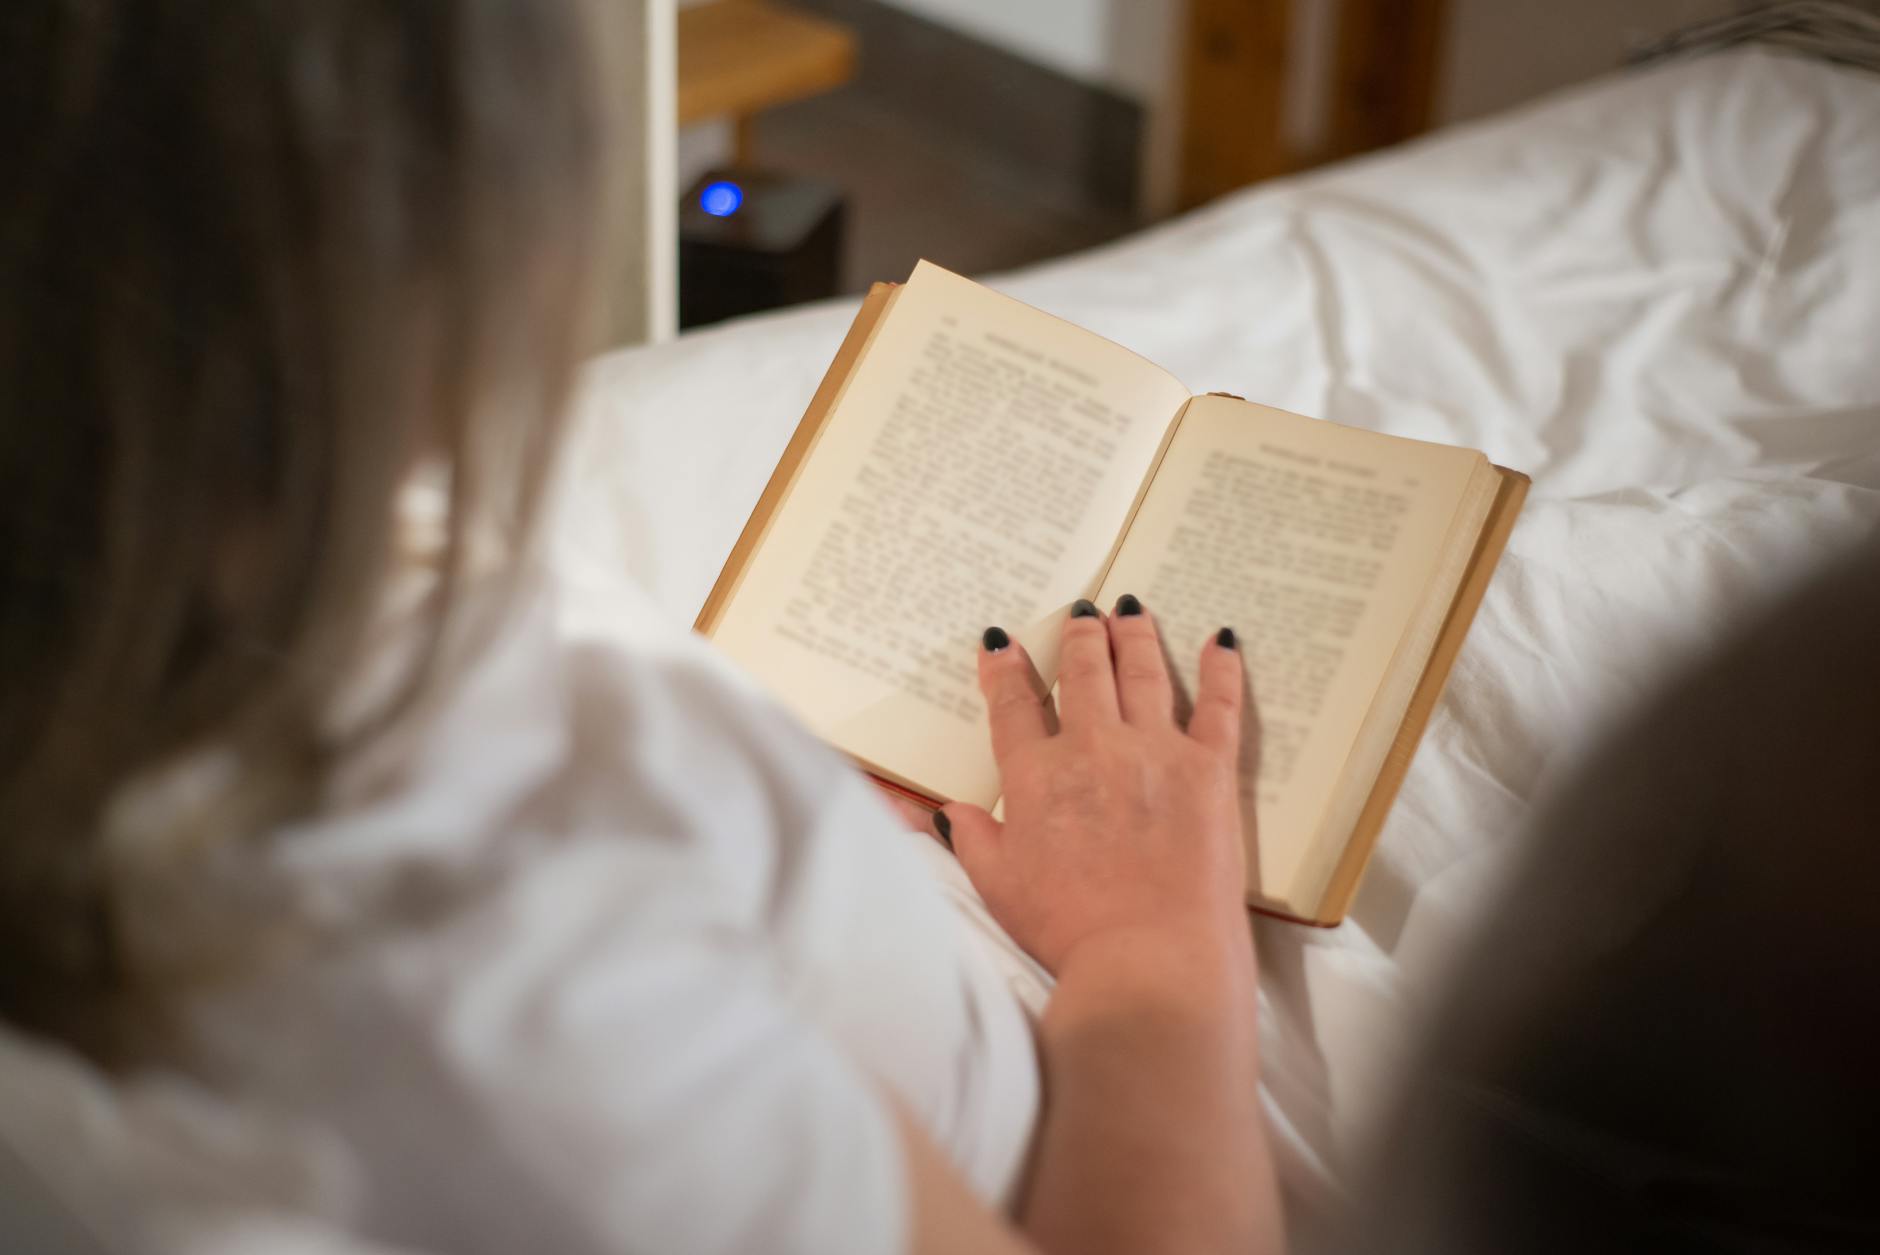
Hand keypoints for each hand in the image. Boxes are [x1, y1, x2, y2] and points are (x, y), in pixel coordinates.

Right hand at [941, 598, 1251, 974]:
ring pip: (1142, 673)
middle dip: (1080, 636)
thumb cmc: (1069, 932)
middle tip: (1083, 615)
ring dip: (1135, 637)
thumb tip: (946, 811)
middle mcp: (1092, 748)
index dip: (1005, 670)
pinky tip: (1222, 641)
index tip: (1002, 644)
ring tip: (1132, 611)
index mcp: (1036, 777)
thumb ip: (973, 839)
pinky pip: (1219, 705)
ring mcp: (1154, 752)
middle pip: (1082, 673)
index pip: (1013, 707)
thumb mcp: (998, 887)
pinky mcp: (1209, 769)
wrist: (1148, 959)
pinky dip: (1222, 668)